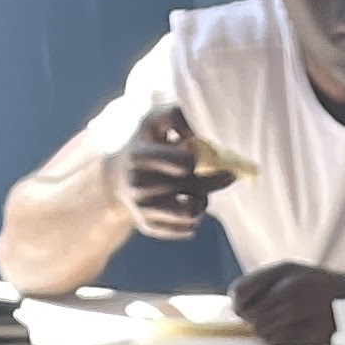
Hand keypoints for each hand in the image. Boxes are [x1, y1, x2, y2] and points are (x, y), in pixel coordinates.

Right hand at [114, 104, 226, 242]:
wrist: (117, 178)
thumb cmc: (145, 143)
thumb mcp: (153, 120)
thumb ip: (173, 115)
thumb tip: (193, 137)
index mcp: (139, 156)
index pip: (184, 164)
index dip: (196, 159)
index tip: (195, 155)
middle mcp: (138, 185)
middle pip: (193, 186)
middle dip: (214, 179)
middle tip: (228, 174)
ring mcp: (142, 209)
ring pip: (192, 211)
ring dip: (203, 201)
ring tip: (198, 192)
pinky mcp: (148, 226)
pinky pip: (187, 229)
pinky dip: (193, 217)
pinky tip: (186, 204)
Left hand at [230, 262, 344, 344]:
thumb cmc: (319, 288)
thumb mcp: (292, 272)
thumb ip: (264, 284)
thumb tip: (236, 308)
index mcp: (284, 270)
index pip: (240, 292)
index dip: (239, 306)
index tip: (246, 311)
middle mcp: (292, 288)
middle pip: (251, 318)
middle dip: (257, 322)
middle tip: (271, 321)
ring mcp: (304, 311)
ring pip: (264, 333)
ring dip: (271, 334)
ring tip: (286, 327)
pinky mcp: (313, 333)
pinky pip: (281, 344)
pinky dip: (283, 342)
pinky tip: (296, 334)